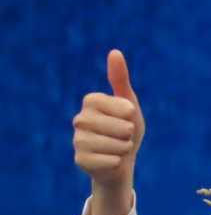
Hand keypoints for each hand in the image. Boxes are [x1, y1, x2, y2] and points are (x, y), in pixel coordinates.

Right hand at [73, 49, 145, 214]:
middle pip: (117, 127)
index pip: (117, 105)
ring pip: (112, 145)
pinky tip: (113, 160)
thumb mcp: (129, 105)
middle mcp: (79, 119)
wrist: (122, 162)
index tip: (128, 116)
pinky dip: (117, 162)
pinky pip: (107, 161)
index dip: (128, 113)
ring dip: (124, 148)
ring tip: (119, 147)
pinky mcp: (80, 160)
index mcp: (90, 101)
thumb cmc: (127, 130)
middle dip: (128, 133)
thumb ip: (120, 79)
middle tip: (125, 136)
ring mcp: (77, 140)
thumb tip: (115, 52)